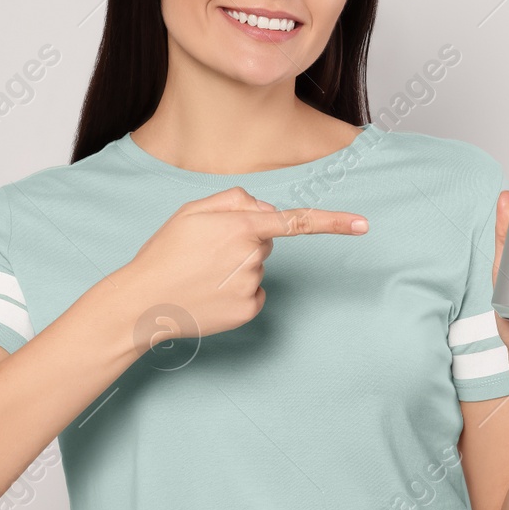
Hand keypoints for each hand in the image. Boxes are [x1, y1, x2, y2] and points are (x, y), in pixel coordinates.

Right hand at [111, 187, 367, 347]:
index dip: (333, 222)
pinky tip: (211, 293)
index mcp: (242, 226)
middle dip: (244, 239)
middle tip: (205, 251)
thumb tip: (264, 210)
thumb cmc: (165, 253)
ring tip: (202, 273)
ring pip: (258, 266)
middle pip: (266, 240)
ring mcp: (253, 285)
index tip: (364, 225)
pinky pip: (255, 292)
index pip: (295, 221)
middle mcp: (253, 256)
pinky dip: (237, 291)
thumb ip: (235, 199)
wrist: (143, 302)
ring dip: (236, 266)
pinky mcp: (249, 310)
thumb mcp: (192, 211)